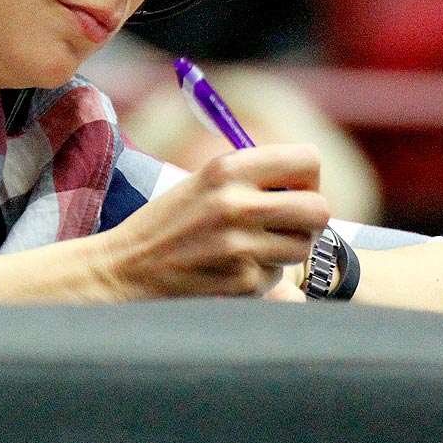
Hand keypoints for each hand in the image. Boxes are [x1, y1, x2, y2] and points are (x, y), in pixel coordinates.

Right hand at [97, 144, 330, 299]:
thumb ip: (253, 179)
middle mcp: (237, 203)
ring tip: (251, 248)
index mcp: (228, 168)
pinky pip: (278, 277)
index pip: (307, 160)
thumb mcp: (204, 183)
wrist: (124, 268)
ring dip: (285, 250)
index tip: (293, 190)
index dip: (307, 178)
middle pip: (319, 208)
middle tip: (286, 225)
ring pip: (303, 246)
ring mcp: (241, 246)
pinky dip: (261, 276)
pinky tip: (229, 271)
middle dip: (309, 219)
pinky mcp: (242, 282)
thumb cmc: (169, 222)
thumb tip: (308, 187)